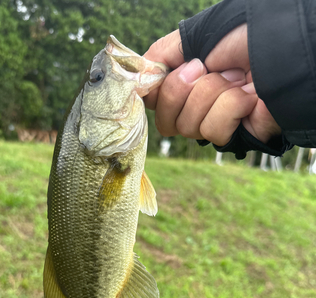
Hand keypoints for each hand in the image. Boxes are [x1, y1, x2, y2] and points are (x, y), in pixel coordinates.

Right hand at [144, 25, 280, 145]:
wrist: (283, 52)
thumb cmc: (246, 39)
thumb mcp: (195, 39)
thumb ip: (161, 55)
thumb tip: (135, 79)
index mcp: (185, 86)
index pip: (153, 104)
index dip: (156, 93)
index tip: (162, 75)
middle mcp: (195, 108)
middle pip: (166, 122)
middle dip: (183, 91)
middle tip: (205, 69)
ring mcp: (213, 123)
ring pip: (189, 127)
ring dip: (213, 95)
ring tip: (236, 80)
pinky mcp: (233, 136)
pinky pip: (214, 131)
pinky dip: (231, 107)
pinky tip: (248, 98)